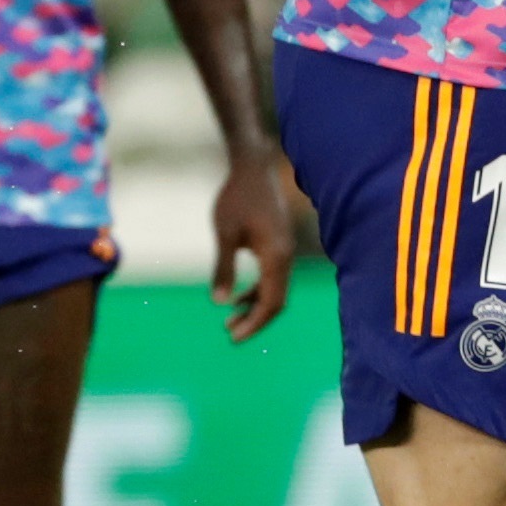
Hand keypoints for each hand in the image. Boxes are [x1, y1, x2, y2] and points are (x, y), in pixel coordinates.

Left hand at [211, 148, 295, 343]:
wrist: (253, 168)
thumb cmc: (236, 198)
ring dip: (254, 307)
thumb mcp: (225, 234)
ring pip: (275, 290)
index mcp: (275, 256)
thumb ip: (224, 269)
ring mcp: (284, 251)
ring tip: (229, 320)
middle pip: (276, 300)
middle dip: (254, 320)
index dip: (254, 323)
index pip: (271, 302)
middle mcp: (285, 257)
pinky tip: (237, 297)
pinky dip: (257, 290)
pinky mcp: (278, 245)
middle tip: (230, 335)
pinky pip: (272, 277)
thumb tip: (220, 303)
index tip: (234, 338)